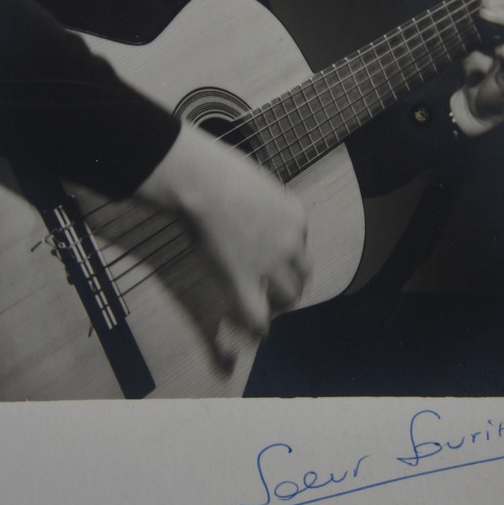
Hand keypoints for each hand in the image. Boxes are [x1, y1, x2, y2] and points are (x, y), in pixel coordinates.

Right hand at [137, 122, 308, 335]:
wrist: (201, 182)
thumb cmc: (220, 172)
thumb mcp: (257, 184)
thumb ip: (264, 206)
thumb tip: (254, 214)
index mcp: (295, 216)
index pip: (302, 246)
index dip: (288, 257)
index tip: (277, 262)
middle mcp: (290, 242)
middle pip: (302, 275)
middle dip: (290, 283)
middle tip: (274, 289)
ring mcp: (269, 265)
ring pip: (287, 296)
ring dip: (277, 303)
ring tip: (264, 308)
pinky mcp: (243, 281)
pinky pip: (257, 315)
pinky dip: (258, 326)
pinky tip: (255, 332)